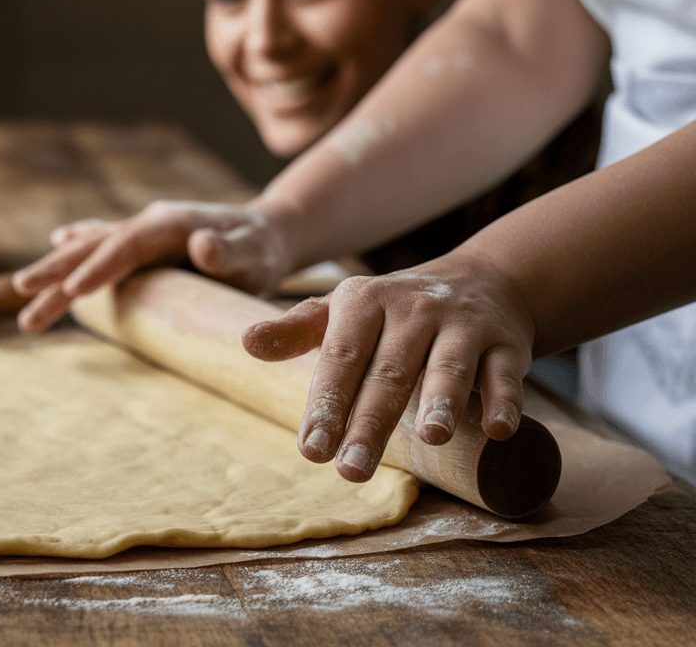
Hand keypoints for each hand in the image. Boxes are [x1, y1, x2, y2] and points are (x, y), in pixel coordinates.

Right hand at [12, 200, 291, 331]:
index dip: (100, 267)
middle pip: (95, 247)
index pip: (127, 247)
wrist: (270, 233)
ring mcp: (143, 230)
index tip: (74, 290)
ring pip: (90, 249)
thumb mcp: (256, 254)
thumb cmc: (264, 250)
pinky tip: (58, 243)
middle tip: (21, 293)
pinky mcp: (144, 242)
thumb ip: (229, 251)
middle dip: (57, 272)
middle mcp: (149, 223)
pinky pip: (103, 242)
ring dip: (56, 271)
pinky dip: (79, 244)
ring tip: (22, 294)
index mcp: (170, 224)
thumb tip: (201, 245)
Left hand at [241, 252, 535, 482]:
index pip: (341, 357)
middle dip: (370, 422)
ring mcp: (462, 325)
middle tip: (350, 470)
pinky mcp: (506, 343)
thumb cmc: (393, 313)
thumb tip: (246, 342)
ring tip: (428, 438)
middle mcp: (413, 309)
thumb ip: (296, 331)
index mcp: (363, 302)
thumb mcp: (341, 312)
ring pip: (449, 366)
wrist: (482, 282)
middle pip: (389, 372)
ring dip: (441, 401)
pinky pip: (505, 372)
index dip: (326, 403)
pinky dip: (506, 399)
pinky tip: (498, 430)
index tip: (311, 449)